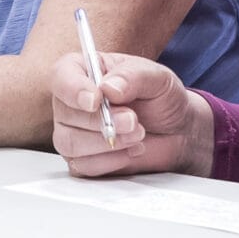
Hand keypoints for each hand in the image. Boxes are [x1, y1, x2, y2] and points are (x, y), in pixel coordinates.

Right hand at [50, 51, 211, 177]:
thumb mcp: (157, 77)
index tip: (96, 100)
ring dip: (107, 142)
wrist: (177, 132)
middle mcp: (71, 102)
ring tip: (137, 135)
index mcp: (83, 71)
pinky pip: (83, 166)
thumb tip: (108, 88)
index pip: (61, 77)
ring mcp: (73, 132)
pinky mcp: (82, 160)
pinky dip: (110, 161)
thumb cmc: (161, 98)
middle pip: (65, 114)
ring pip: (70, 143)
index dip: (74, 90)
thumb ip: (133, 76)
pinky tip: (130, 151)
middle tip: (133, 120)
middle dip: (102, 121)